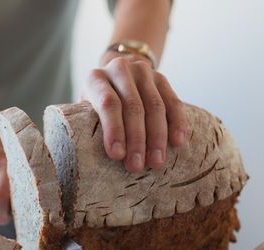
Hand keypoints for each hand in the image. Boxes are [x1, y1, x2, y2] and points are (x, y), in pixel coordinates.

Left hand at [82, 54, 186, 171]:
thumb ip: (89, 125)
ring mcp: (142, 71)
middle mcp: (119, 69)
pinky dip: (177, 123)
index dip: (114, 130)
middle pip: (133, 106)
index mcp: (96, 78)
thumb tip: (93, 160)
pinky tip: (178, 142)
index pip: (108, 103)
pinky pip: (173, 101)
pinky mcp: (161, 78)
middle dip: (136, 140)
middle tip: (137, 166)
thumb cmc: (94, 104)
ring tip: (156, 162)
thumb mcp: (85, 110)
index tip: (117, 156)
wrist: (114, 76)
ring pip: (154, 105)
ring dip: (157, 137)